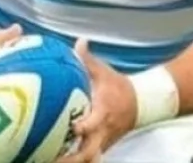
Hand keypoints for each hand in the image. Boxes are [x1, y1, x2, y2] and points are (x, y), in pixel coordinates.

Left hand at [57, 39, 137, 162]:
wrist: (141, 103)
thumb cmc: (118, 86)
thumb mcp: (104, 72)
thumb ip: (88, 60)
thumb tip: (79, 42)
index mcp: (103, 112)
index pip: (93, 123)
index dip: (83, 127)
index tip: (72, 127)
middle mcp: (103, 132)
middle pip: (89, 152)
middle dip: (72, 159)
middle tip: (51, 159)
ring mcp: (102, 142)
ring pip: (88, 160)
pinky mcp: (100, 147)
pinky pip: (88, 159)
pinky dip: (76, 161)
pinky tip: (56, 160)